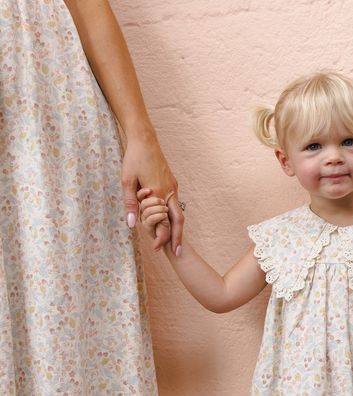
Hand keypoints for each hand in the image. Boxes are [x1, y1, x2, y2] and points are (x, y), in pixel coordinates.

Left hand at [122, 134, 183, 253]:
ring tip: (173, 240)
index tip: (158, 249)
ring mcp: (173, 186)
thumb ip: (130, 203)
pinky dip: (173, 214)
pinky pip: (174, 203)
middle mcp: (170, 191)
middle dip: (178, 238)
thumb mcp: (127, 181)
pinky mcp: (172, 182)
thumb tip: (131, 224)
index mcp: (160, 192)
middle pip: (179, 220)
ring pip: (178, 211)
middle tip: (178, 253)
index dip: (162, 237)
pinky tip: (169, 220)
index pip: (165, 222)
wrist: (145, 139)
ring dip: (176, 227)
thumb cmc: (134, 158)